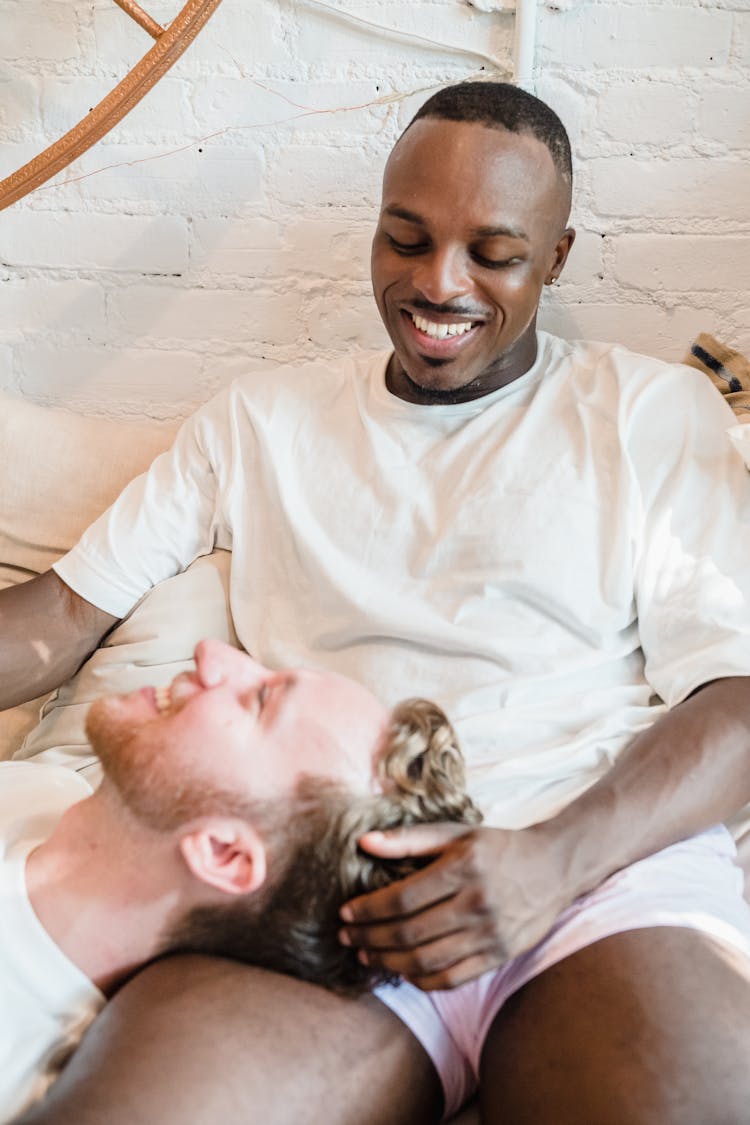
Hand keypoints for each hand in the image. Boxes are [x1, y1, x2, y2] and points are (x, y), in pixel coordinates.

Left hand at [339, 822, 570, 990]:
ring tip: (367, 956)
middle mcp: (477, 903)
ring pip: (427, 960)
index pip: (403, 898)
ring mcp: (490, 934)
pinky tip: (403, 971)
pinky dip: (422, 980)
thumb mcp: (456, 832)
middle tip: (347, 938)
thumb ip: (409, 839)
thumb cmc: (498, 846)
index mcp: (463, 868)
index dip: (369, 910)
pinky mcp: (500, 955)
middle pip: (410, 933)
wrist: (555, 866)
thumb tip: (364, 843)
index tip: (346, 913)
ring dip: (389, 962)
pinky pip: (453, 978)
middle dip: (370, 938)